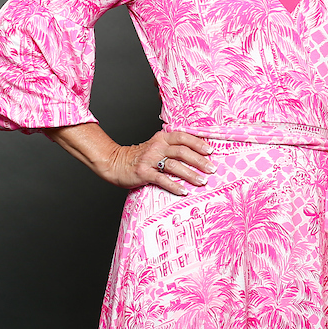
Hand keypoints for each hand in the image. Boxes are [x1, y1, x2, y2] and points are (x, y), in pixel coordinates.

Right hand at [46, 124, 215, 195]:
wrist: (115, 163)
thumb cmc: (140, 156)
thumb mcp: (156, 146)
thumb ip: (172, 147)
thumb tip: (197, 154)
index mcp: (162, 138)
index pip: (183, 137)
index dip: (198, 143)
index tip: (211, 151)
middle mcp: (157, 146)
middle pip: (182, 151)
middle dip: (199, 161)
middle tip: (211, 169)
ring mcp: (150, 159)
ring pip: (174, 165)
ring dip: (190, 174)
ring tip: (202, 181)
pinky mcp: (143, 172)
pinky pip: (162, 179)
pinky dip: (174, 185)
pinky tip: (183, 191)